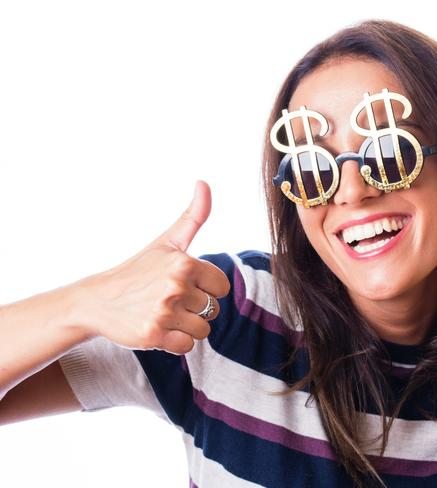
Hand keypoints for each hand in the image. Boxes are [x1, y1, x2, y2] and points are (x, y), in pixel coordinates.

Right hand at [76, 180, 229, 354]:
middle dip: (195, 308)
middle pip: (214, 309)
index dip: (206, 288)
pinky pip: (187, 346)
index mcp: (184, 263)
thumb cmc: (138, 270)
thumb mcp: (167, 241)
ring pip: (203, 330)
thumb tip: (203, 182)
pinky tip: (159, 329)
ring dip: (186, 326)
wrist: (97, 300)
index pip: (222, 286)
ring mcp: (164, 312)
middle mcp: (175, 286)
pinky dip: (176, 342)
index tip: (185, 284)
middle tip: (169, 300)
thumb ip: (193, 216)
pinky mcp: (154, 336)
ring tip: (164, 314)